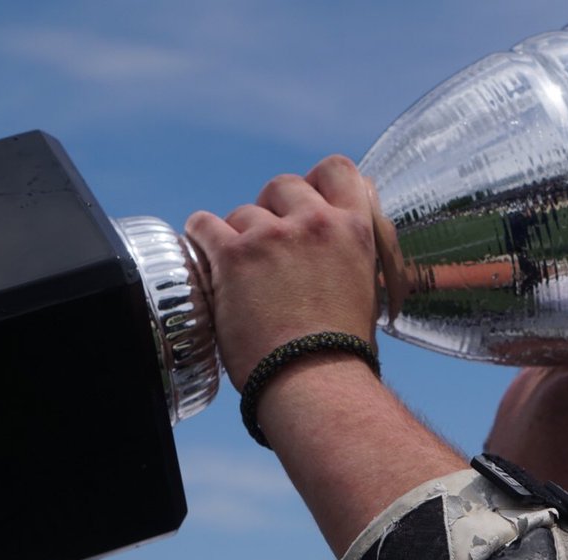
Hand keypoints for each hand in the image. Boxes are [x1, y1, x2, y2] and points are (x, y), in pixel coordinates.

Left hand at [186, 156, 379, 388]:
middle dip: (273, 210)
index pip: (337, 170)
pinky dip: (202, 239)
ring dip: (239, 236)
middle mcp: (316, 223)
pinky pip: (204, 225)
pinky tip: (207, 260)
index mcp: (355, 230)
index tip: (306, 203)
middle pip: (284, 184)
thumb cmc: (342, 351)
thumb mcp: (366, 288)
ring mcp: (272, 236)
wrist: (315, 381)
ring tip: (241, 274)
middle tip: (269, 245)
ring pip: (244, 211)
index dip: (316, 182)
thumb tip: (337, 238)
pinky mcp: (233, 255)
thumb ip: (349, 252)